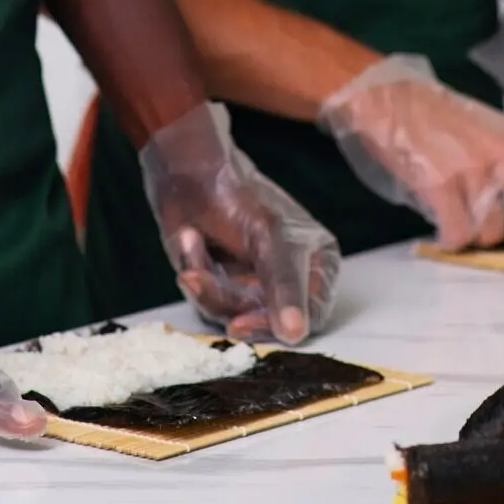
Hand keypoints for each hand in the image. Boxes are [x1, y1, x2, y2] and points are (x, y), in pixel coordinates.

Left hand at [140, 101, 339, 344]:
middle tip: (196, 278)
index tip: (239, 323)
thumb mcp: (268, 236)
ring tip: (190, 240)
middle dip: (226, 298)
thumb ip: (284, 285)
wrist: (186, 171)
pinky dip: (194, 275)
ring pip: (234, 316)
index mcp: (318, 262)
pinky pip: (210, 306)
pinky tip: (190, 240)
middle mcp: (289, 281)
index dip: (275, 323)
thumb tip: (296, 333)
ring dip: (205, 282)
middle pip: (267, 322)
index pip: (309, 314)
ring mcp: (255, 287)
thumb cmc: (236, 193)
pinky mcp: (224, 289)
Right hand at [318, 53, 503, 249]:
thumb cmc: (440, 120)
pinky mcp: (447, 187)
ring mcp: (479, 173)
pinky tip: (436, 210)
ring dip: (470, 229)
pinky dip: (446, 234)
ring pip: (490, 236)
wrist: (391, 99)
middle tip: (478, 207)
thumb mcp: (494, 133)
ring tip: (451, 197)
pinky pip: (457, 236)